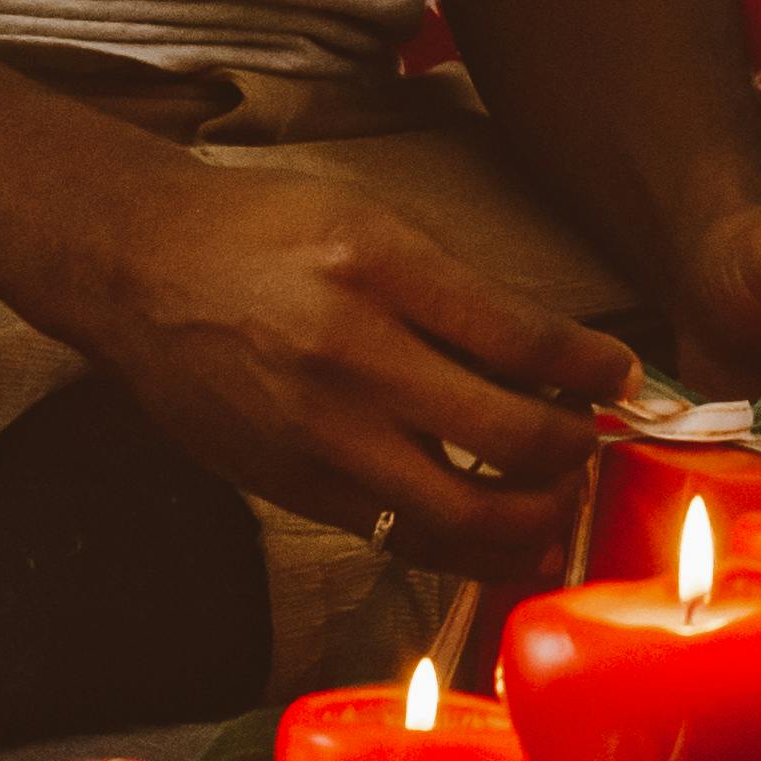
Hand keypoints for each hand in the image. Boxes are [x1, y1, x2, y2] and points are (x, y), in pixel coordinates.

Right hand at [80, 170, 636, 569]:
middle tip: (590, 443)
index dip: (593, 368)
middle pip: (506, 436)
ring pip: (457, 513)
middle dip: (573, 451)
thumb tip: (549, 354)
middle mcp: (351, 357)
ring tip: (554, 502)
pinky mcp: (289, 486)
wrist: (138, 268)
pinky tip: (486, 530)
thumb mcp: (371, 220)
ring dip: (528, 519)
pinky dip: (454, 540)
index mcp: (380, 270)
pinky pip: (393, 533)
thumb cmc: (261, 230)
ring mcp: (317, 433)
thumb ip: (455, 289)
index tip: (621, 377)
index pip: (522, 337)